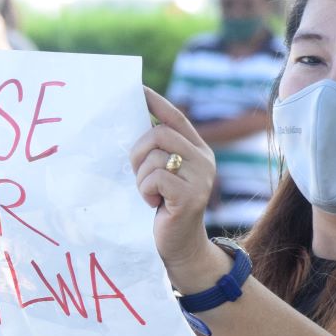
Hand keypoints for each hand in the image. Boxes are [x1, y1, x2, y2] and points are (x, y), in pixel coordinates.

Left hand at [132, 87, 218, 279]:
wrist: (179, 246)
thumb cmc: (162, 208)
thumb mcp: (160, 175)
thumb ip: (155, 152)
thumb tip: (131, 123)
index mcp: (197, 149)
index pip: (175, 117)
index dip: (156, 102)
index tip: (136, 89)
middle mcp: (204, 159)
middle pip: (158, 133)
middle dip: (137, 152)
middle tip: (138, 175)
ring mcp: (200, 176)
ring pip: (154, 156)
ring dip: (141, 177)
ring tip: (150, 194)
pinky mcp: (191, 195)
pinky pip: (154, 179)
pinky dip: (145, 191)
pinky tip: (154, 204)